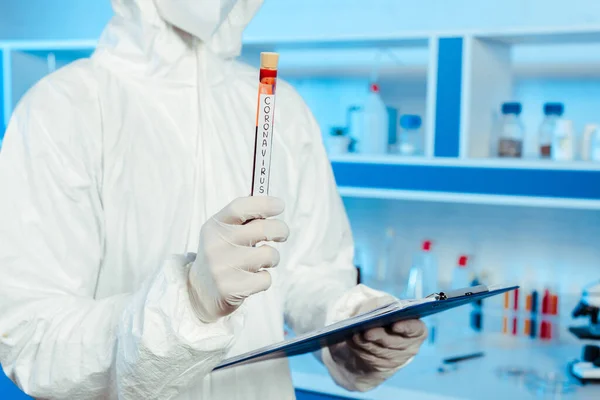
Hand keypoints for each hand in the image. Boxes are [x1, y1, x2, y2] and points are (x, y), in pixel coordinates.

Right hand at [187, 196, 288, 322]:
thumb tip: (272, 204)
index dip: (263, 204)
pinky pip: (266, 279)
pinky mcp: (230, 289)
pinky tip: (251, 279)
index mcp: (214, 226)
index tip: (279, 205)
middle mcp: (216, 245)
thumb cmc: (222, 256)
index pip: (239, 207)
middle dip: (280, 229)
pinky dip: (264, 279)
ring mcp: (222, 268)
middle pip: (262, 228)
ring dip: (272, 258)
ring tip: (260, 262)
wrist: (200, 292)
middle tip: (282, 234)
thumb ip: (244, 219)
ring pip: (269, 255)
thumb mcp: (223, 233)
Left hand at [328, 296, 426, 380]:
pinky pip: (371, 359)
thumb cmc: (383, 314)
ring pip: (380, 352)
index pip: (415, 329)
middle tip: (367, 331)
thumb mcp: (383, 304)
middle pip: (394, 343)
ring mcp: (397, 358)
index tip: (394, 325)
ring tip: (354, 335)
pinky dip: (359, 349)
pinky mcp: (383, 366)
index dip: (406, 327)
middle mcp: (410, 346)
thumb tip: (373, 311)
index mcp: (416, 328)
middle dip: (379, 337)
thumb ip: (381, 304)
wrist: (374, 331)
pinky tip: (351, 341)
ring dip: (366, 344)